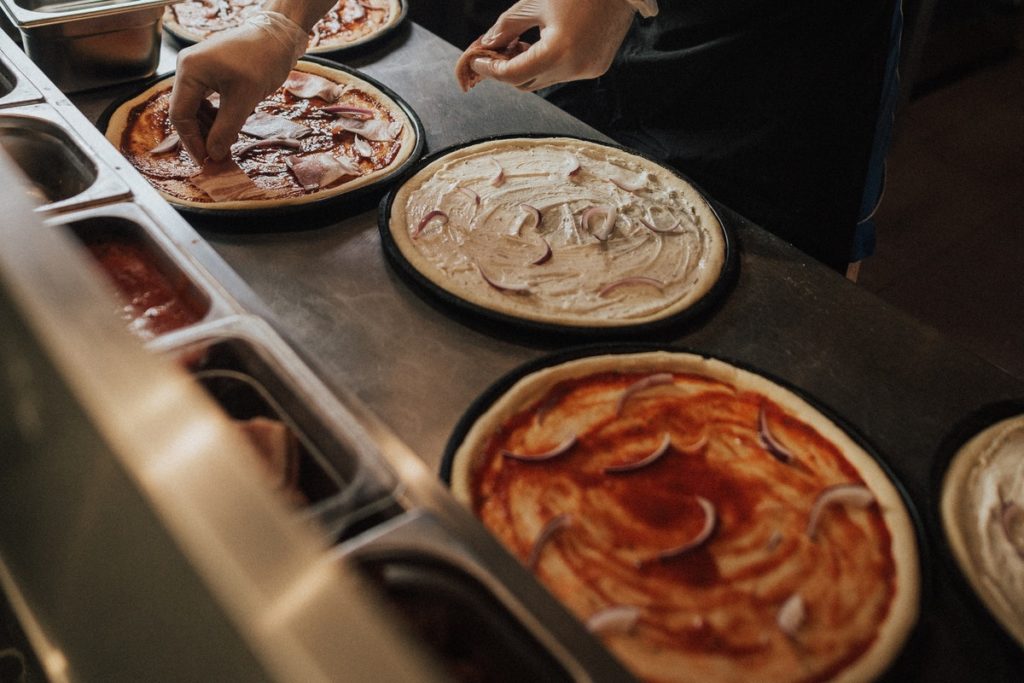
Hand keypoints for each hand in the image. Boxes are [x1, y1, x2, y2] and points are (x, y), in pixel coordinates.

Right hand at [169, 11, 307, 160]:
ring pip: (196, 109)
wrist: (279, 37)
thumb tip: (214, 155)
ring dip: (210, 130)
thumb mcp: (244, 100)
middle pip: (185, 112)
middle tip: (217, 158)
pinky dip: (216, 118)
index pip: (180, 114)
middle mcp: (188, 68)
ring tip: (227, 146)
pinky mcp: (211, 73)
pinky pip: (206, 101)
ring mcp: (198, 70)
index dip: (192, 141)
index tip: (207, 161)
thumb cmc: (262, 61)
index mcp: (189, 71)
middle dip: (201, 137)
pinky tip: (230, 131)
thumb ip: (226, 130)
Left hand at [468, 0, 635, 90]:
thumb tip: (487, 44)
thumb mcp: (535, 2)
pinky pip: (563, 73)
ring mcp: (588, 71)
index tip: (476, 61)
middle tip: (494, 51)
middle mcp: (575, 68)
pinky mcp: (597, 67)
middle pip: (527, 82)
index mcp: (558, 51)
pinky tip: (544, 44)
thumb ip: (507, 27)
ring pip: (544, 80)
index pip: (513, 74)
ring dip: (527, 67)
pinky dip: (548, 64)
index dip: (490, 69)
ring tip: (519, 43)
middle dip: (506, 70)